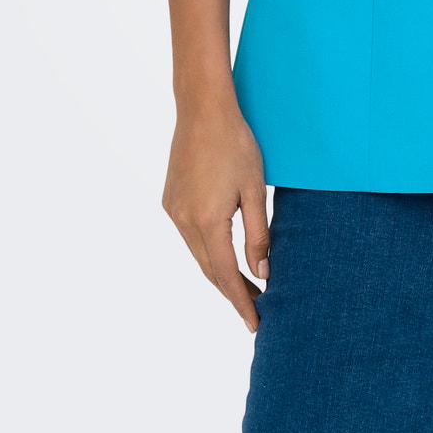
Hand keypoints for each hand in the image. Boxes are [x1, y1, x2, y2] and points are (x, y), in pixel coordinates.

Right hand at [161, 97, 270, 332]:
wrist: (202, 109)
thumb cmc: (235, 144)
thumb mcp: (254, 189)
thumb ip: (258, 234)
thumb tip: (262, 272)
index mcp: (207, 221)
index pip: (226, 275)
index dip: (241, 301)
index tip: (256, 323)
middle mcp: (184, 221)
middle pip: (209, 269)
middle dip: (232, 291)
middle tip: (258, 308)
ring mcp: (173, 210)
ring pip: (198, 254)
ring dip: (220, 272)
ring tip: (247, 284)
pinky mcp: (170, 200)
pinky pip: (190, 236)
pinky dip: (207, 251)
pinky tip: (223, 254)